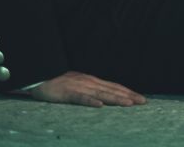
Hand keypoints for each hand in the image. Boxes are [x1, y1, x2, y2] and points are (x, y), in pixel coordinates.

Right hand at [28, 70, 146, 106]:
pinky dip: (91, 101)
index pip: (114, 87)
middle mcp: (89, 83)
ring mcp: (79, 87)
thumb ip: (91, 91)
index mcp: (92, 82)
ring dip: (116, 99)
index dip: (128, 92)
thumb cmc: (58, 83)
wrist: (40, 77)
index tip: (140, 98)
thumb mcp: (78, 85)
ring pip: (101, 94)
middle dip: (129, 96)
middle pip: (112, 90)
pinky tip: (100, 106)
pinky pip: (80, 98)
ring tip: (129, 104)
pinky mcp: (67, 93)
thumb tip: (104, 99)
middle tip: (143, 102)